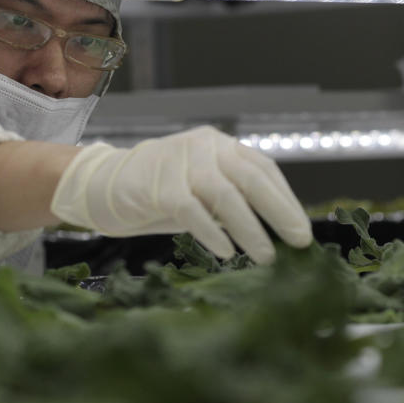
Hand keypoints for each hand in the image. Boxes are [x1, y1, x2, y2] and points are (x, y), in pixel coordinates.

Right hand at [50, 126, 312, 262]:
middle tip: (299, 241)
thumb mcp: (201, 190)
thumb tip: (276, 234)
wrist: (102, 183)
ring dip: (250, 228)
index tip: (301, 230)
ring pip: (225, 195)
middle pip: (251, 178)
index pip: (262, 168)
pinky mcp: (158, 185)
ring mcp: (181, 163)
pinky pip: (191, 210)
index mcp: (219, 146)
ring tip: (266, 256)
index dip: (286, 199)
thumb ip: (233, 201)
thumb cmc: (158, 193)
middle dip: (279, 211)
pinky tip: (226, 253)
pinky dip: (212, 233)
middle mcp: (205, 147)